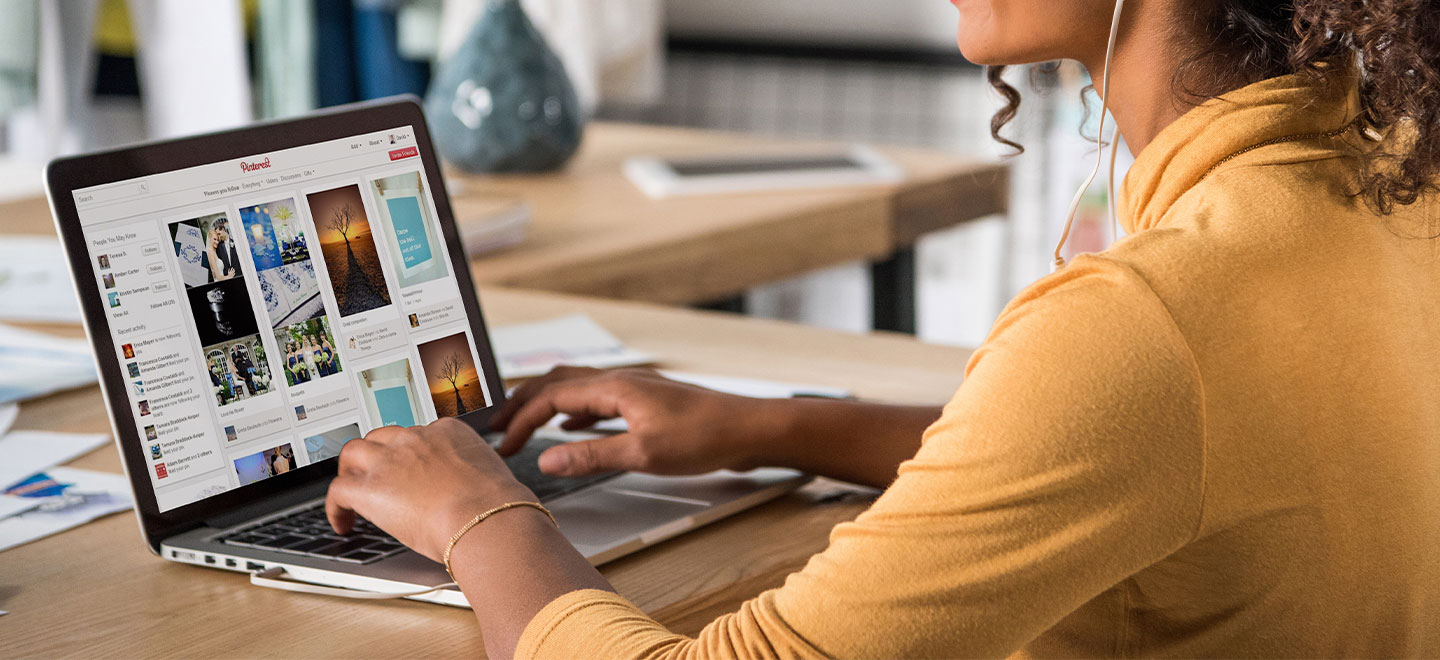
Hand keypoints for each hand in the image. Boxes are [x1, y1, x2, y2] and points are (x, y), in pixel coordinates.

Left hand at [325, 417, 534, 561]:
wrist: (487, 520)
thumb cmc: (498, 507)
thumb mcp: (492, 477)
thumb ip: (475, 477)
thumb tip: (476, 492)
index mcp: (448, 431)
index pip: (418, 434)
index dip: (409, 453)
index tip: (409, 471)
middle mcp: (416, 438)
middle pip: (382, 437)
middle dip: (377, 456)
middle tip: (376, 478)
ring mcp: (390, 460)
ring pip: (353, 453)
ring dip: (351, 472)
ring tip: (353, 496)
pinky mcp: (370, 488)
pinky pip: (338, 490)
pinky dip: (335, 507)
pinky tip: (343, 523)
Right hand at [490, 367, 777, 477]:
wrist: (750, 428)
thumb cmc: (706, 438)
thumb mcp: (644, 454)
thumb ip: (592, 456)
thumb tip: (546, 459)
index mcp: (615, 387)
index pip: (551, 396)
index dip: (521, 420)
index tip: (503, 445)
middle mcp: (621, 381)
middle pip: (558, 382)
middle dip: (523, 402)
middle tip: (496, 425)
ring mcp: (635, 389)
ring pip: (577, 388)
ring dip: (546, 404)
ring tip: (524, 422)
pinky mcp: (647, 403)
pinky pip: (598, 400)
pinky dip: (574, 411)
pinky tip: (572, 427)